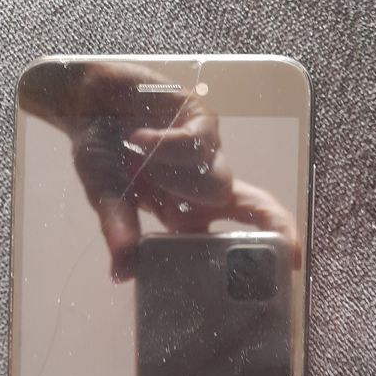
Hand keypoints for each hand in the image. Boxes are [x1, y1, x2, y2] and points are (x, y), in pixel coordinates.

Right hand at [19, 61, 298, 281]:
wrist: (87, 100)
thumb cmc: (100, 151)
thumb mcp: (105, 195)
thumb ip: (118, 229)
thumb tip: (120, 275)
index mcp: (184, 209)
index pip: (228, 235)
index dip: (255, 252)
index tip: (282, 269)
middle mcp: (202, 185)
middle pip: (251, 206)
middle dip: (270, 223)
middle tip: (288, 244)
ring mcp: (206, 152)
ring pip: (219, 181)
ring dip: (176, 175)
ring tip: (135, 152)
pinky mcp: (201, 119)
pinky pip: (195, 143)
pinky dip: (164, 145)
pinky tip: (137, 138)